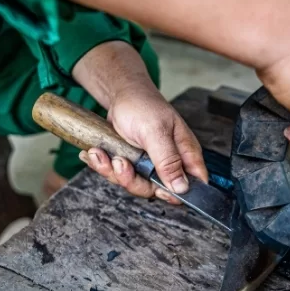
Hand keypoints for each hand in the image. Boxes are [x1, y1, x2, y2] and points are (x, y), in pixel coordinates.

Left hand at [72, 41, 207, 202]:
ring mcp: (149, 164)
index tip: (154, 188)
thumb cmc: (143, 106)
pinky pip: (118, 176)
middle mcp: (169, 161)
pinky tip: (96, 153)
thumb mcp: (155, 132)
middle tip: (120, 162)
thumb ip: (168, 160)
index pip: (192, 183)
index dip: (176, 193)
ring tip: (101, 153)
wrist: (120, 96)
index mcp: (184, 153)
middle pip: (156, 189)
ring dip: (112, 171)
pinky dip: (103, 166)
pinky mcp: (132, 164)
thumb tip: (182, 188)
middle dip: (131, 179)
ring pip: (133, 184)